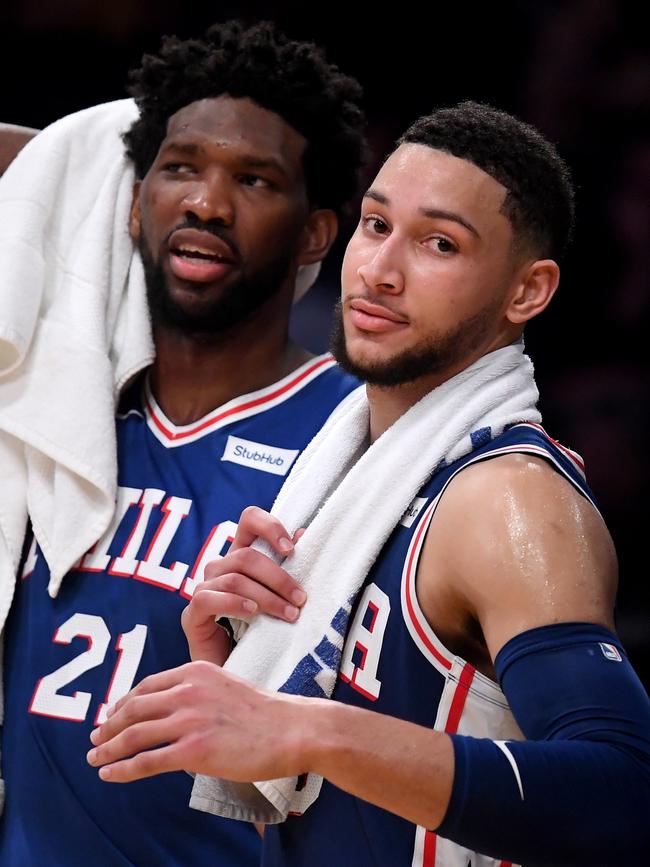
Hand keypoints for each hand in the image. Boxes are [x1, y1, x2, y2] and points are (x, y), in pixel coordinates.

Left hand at [87, 660, 310, 782]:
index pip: (147, 687)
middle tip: (95, 737)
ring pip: (133, 735)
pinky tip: (109, 774)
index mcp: (195, 672)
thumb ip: (198, 694)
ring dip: (107, 748)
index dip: (123, 703)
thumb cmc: (265, 713)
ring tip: (94, 757)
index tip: (111, 715)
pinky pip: (145, 762)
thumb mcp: (226, 686)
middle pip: (133, 709)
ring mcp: (189, 721)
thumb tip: (172, 715)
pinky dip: (121, 769)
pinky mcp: (194, 751)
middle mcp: (187, 692)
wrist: (293, 729)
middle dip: (107, 726)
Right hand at [182, 506, 306, 663]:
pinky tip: (253, 614)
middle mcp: (220, 568)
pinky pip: (208, 598)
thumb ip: (287, 568)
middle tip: (301, 599)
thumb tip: (304, 534)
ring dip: (266, 596)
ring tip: (289, 614)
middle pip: (246, 555)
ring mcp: (203, 589)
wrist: (239, 672)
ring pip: (234, 578)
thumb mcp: (279, 597)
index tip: (291, 550)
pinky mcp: (192, 615)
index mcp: (241, 557)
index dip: (270, 526)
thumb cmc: (263, 632)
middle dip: (278, 577)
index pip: (249, 520)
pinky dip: (235, 603)